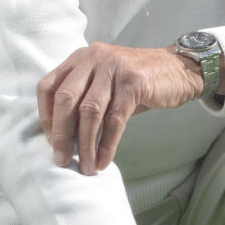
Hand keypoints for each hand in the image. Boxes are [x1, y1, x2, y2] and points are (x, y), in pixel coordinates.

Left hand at [37, 42, 205, 173]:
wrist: (178, 70)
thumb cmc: (137, 83)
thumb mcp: (104, 83)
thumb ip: (83, 100)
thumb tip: (63, 139)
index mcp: (80, 58)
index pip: (48, 87)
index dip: (45, 117)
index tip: (50, 142)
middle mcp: (93, 57)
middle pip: (66, 99)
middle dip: (61, 134)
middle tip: (61, 160)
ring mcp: (114, 67)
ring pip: (90, 112)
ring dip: (85, 145)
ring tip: (85, 167)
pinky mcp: (134, 82)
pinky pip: (115, 119)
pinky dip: (107, 144)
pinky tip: (103, 160)